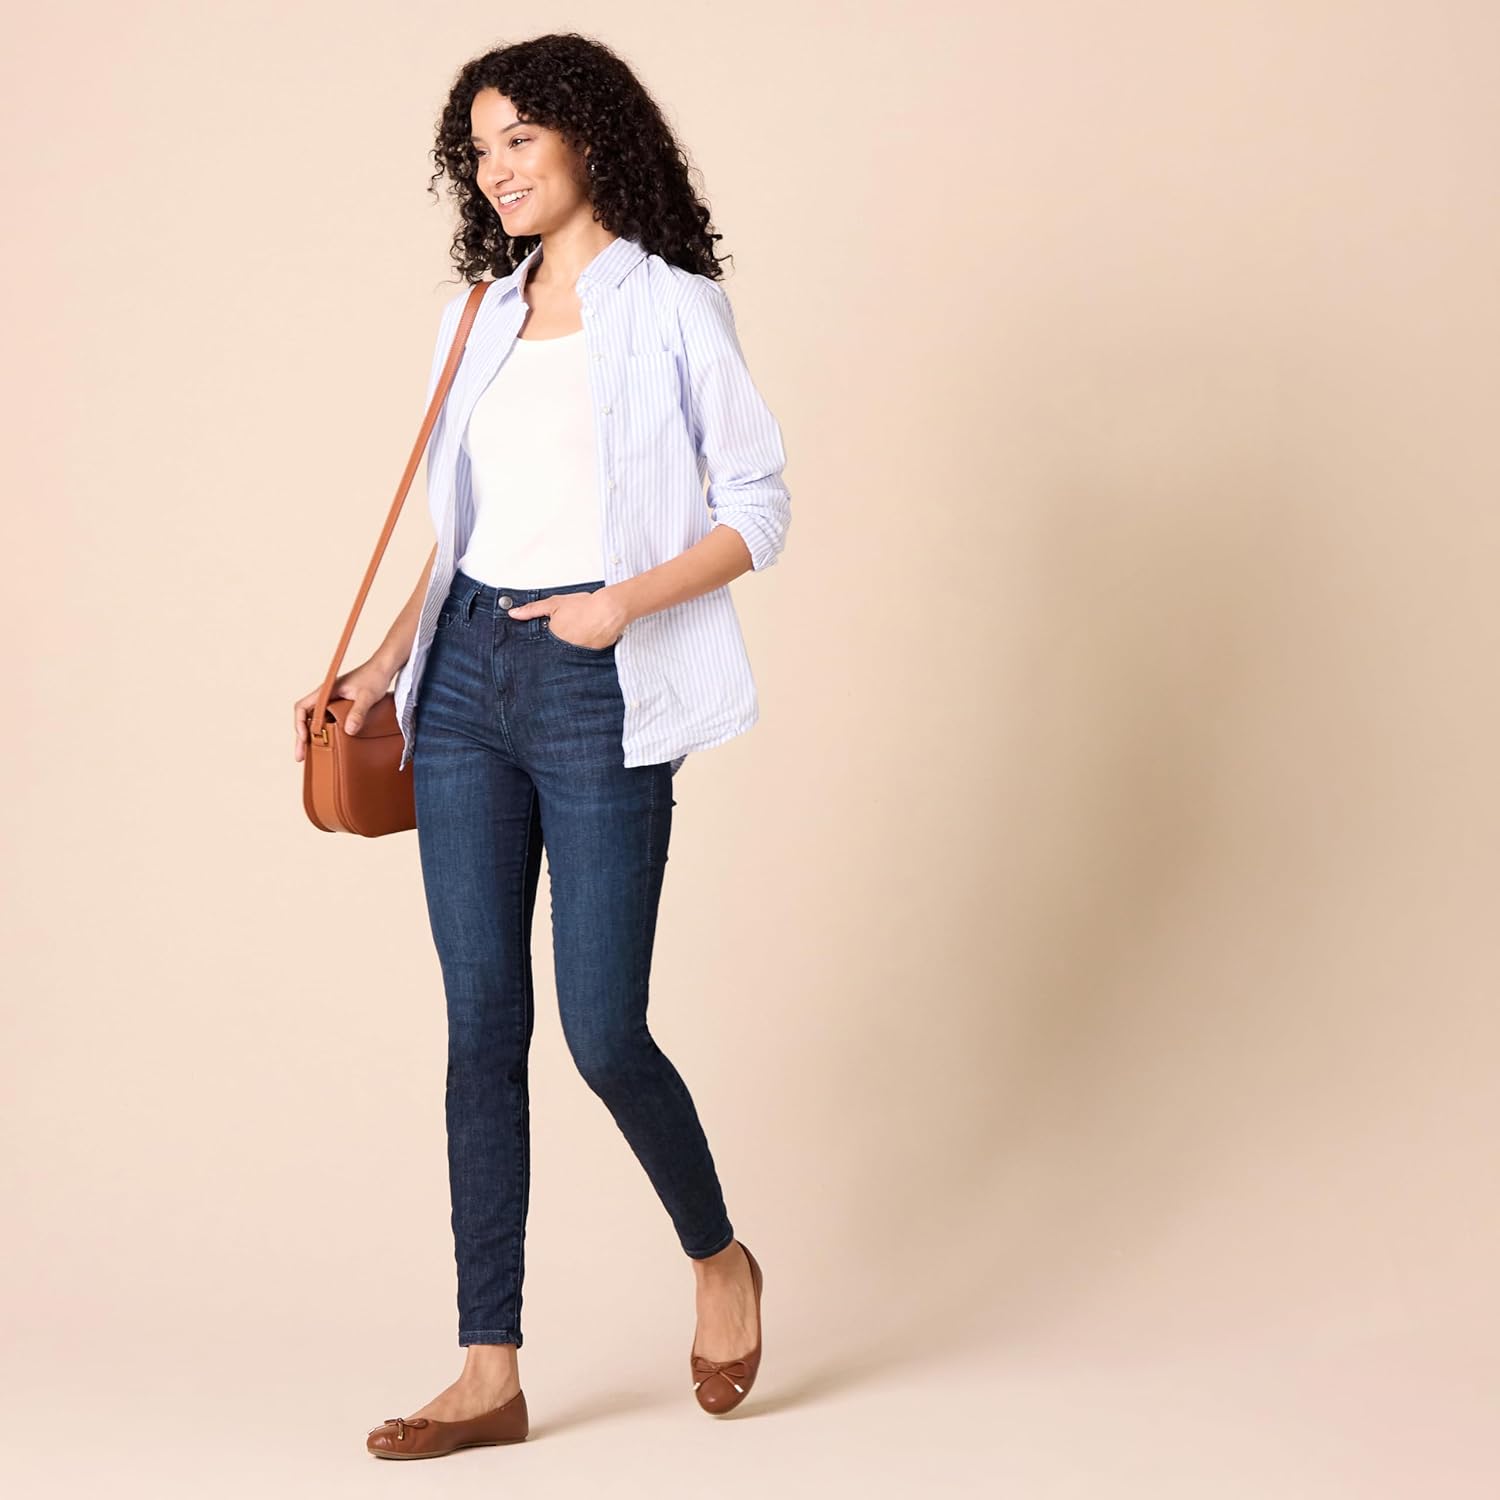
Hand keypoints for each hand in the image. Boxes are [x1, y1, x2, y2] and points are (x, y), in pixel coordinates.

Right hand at [292, 659, 393, 761]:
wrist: (384, 669)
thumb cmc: (375, 677)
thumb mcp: (367, 696)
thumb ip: (359, 712)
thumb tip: (349, 731)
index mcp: (326, 690)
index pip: (302, 707)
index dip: (299, 723)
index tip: (304, 738)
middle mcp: (326, 696)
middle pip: (306, 717)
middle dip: (302, 737)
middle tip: (301, 756)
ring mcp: (332, 701)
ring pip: (316, 720)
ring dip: (312, 736)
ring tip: (311, 755)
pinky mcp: (341, 706)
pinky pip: (328, 720)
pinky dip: (325, 732)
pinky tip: (328, 745)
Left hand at [508, 587, 628, 648]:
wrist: (610, 610)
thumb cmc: (583, 605)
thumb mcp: (554, 603)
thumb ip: (532, 609)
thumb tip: (513, 614)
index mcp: (552, 637)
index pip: (541, 647)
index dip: (544, 642)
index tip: (546, 639)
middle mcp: (563, 650)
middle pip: (555, 652)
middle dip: (557, 647)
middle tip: (567, 634)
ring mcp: (578, 655)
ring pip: (569, 656)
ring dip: (571, 649)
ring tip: (579, 636)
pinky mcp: (592, 658)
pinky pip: (584, 657)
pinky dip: (584, 649)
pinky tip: (589, 640)